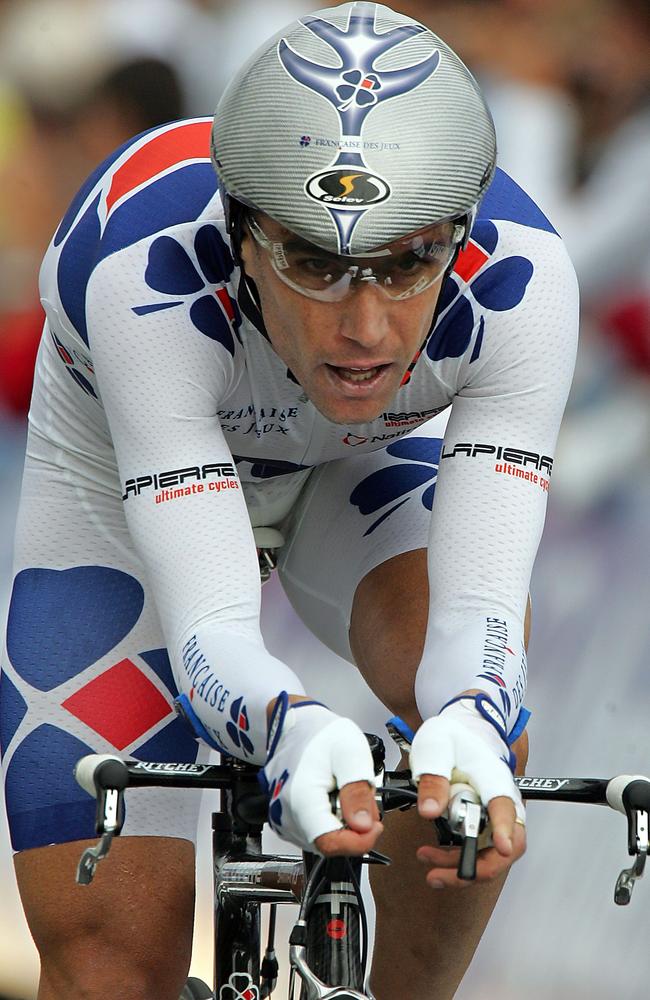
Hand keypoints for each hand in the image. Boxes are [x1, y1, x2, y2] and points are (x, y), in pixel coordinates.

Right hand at [261, 694, 382, 854]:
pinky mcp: (285, 819)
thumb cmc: (320, 734)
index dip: (360, 841)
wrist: (297, 725)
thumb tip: (363, 826)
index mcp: (301, 800)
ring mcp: (283, 819)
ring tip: (346, 793)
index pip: (331, 845)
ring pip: (322, 840)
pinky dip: (330, 820)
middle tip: (364, 798)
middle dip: (354, 828)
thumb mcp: (350, 752)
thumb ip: (357, 790)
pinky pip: (313, 831)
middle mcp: (286, 815)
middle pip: (329, 843)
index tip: (376, 824)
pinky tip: (333, 797)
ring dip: (342, 824)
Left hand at [410, 697, 525, 887]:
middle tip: (442, 874)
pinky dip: (458, 860)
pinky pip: (480, 851)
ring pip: (493, 855)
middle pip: (508, 845)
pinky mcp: (487, 824)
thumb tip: (430, 811)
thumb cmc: (454, 736)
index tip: (501, 847)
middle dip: (478, 867)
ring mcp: (497, 815)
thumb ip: (433, 779)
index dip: (505, 830)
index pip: (505, 807)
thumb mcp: (436, 748)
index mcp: (493, 777)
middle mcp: (502, 800)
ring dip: (463, 868)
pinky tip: (433, 858)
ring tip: (429, 868)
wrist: (462, 731)